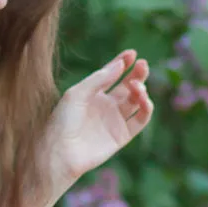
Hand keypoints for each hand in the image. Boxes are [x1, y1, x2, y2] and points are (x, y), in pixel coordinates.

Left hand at [43, 49, 153, 184]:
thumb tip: (121, 64)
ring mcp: (114, 121)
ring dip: (140, 90)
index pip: (111, 75)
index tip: (131, 54)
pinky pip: (140, 120)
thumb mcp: (77, 94)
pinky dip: (147, 108)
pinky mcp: (122, 136)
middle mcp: (104, 106)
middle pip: (127, 86)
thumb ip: (99, 79)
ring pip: (136, 101)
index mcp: (91, 95)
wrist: (60, 152)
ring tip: (136, 85)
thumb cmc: (62, 122)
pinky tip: (143, 98)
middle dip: (137, 74)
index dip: (121, 63)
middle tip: (143, 65)